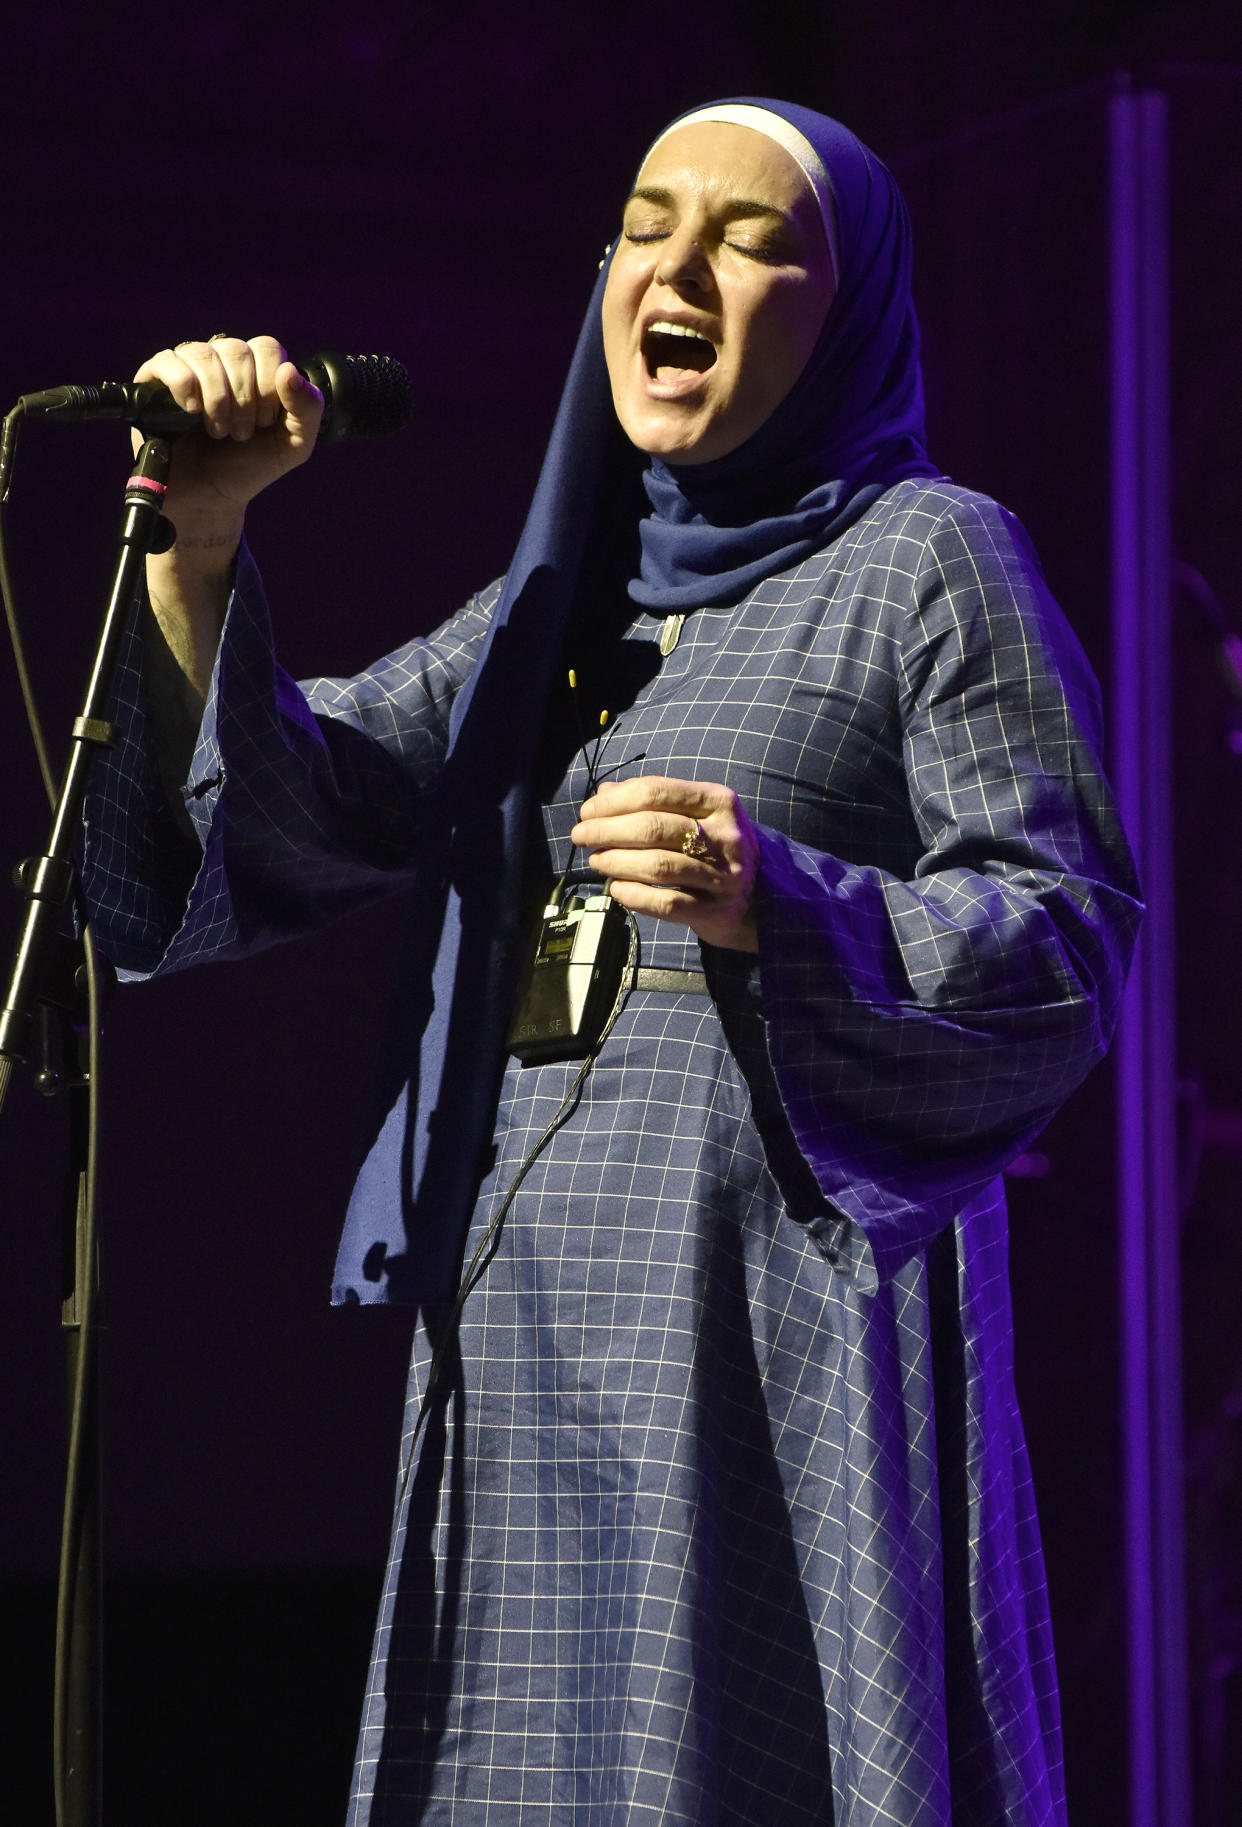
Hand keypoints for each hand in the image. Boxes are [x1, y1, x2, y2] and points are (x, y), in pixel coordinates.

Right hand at [132, 334, 322, 539]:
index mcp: (254, 368)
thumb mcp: (293, 444)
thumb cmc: (249, 467)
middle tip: (241, 434)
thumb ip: (308, 408)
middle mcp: (220, 360)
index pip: (266, 348)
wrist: (210, 497)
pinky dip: (185, 386)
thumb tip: (288, 370)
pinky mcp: (154, 380)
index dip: (269, 386)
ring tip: (218, 432)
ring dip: (217, 401)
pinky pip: (169, 362)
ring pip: (204, 355)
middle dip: (244, 401)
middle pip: (236, 350)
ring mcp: (186, 367)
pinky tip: (191, 413)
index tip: (265, 422)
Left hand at [571, 774, 759, 951]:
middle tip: (581, 836)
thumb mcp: (695, 814)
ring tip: (596, 861)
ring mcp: (723, 875)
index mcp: (718, 801)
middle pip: (653, 828)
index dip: (613, 802)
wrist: (760, 896)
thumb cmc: (716, 848)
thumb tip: (604, 795)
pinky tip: (616, 888)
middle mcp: (725, 836)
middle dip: (607, 830)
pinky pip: (666, 903)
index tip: (587, 812)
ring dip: (616, 862)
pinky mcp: (715, 910)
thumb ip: (652, 801)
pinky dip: (635, 896)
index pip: (656, 792)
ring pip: (658, 866)